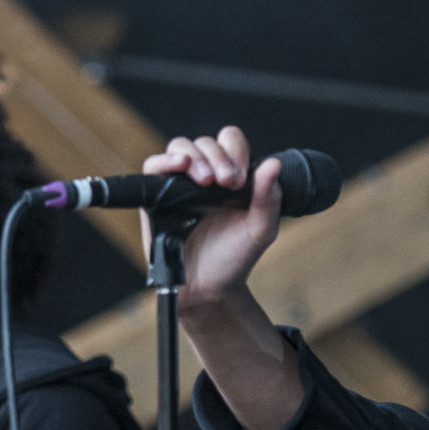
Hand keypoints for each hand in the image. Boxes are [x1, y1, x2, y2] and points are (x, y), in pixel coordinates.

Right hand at [140, 126, 283, 310]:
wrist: (209, 287)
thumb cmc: (235, 258)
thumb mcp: (260, 229)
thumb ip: (269, 197)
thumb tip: (275, 163)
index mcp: (231, 175)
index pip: (230, 141)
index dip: (236, 151)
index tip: (240, 179)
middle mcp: (205, 175)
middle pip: (205, 142)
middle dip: (218, 157)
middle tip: (227, 183)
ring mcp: (179, 184)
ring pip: (180, 147)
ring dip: (194, 156)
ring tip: (205, 179)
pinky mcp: (156, 197)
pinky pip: (153, 166)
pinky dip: (164, 160)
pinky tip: (179, 165)